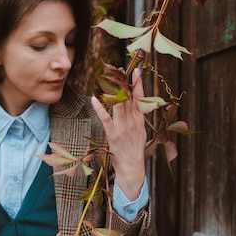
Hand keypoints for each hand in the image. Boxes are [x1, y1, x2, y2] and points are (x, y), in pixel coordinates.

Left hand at [91, 68, 145, 200]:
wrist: (132, 166)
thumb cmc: (135, 148)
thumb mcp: (141, 131)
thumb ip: (137, 117)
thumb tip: (134, 103)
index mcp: (140, 120)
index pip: (140, 98)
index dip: (138, 84)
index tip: (137, 71)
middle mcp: (132, 121)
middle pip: (127, 98)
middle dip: (123, 83)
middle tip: (118, 69)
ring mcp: (122, 127)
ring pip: (118, 104)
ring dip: (112, 91)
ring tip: (107, 78)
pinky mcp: (112, 133)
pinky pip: (105, 117)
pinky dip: (100, 107)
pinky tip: (95, 98)